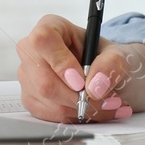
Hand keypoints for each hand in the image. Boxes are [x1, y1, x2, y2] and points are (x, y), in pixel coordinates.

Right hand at [15, 14, 144, 122]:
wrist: (103, 74)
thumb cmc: (104, 58)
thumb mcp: (116, 54)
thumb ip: (110, 64)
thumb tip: (95, 86)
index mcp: (50, 26)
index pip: (44, 41)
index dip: (61, 63)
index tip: (81, 81)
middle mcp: (32, 50)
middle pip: (44, 79)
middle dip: (77, 97)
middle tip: (106, 101)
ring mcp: (28, 75)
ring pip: (47, 100)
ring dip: (80, 109)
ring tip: (108, 106)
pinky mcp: (31, 97)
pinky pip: (48, 114)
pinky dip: (74, 117)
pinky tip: (92, 111)